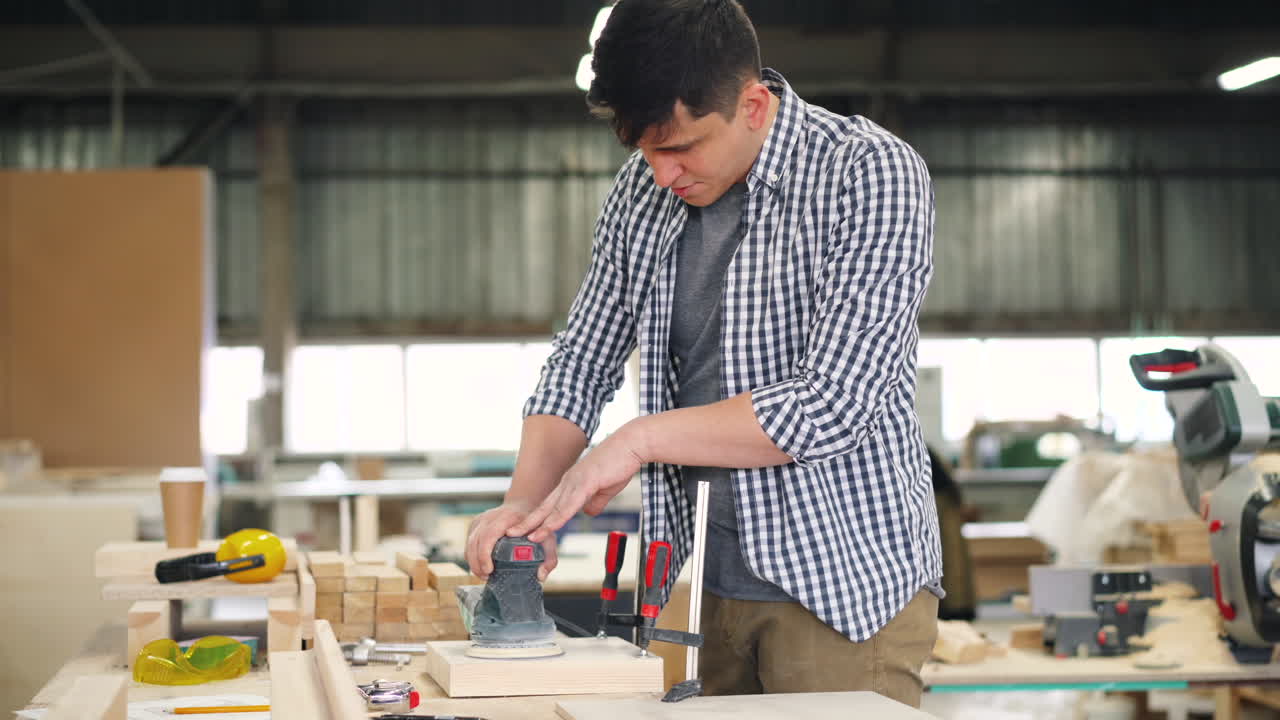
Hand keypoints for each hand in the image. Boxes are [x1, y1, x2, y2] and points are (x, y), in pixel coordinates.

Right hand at [465, 501, 559, 580]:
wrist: (524, 505)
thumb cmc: (536, 523)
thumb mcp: (548, 538)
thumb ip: (549, 558)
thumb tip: (540, 577)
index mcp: (506, 518)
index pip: (488, 535)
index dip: (484, 554)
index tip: (489, 570)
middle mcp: (490, 517)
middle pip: (475, 542)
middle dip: (477, 563)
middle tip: (486, 577)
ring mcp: (481, 519)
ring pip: (469, 543)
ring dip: (473, 562)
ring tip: (483, 575)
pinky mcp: (475, 524)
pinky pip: (469, 543)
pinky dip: (472, 556)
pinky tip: (480, 566)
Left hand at [508, 424, 646, 543]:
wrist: (631, 445)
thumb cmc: (621, 463)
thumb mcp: (606, 489)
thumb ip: (596, 502)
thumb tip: (588, 512)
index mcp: (573, 483)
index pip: (551, 505)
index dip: (537, 519)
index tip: (526, 530)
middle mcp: (569, 481)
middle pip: (545, 506)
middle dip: (528, 522)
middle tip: (511, 534)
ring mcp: (575, 481)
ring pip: (554, 508)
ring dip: (539, 524)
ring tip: (526, 537)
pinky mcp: (586, 482)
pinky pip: (569, 505)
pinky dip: (557, 518)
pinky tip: (549, 528)